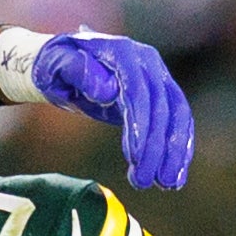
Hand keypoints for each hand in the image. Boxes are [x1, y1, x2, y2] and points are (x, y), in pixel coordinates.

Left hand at [30, 31, 194, 189]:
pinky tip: (174, 176)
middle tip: (145, 181)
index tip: (135, 158)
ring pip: (178, 116)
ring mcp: (157, 76)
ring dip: (174, 152)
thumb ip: (77, 71)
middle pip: (163, 106)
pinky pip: (178, 122)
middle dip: (157, 148)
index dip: (140, 125)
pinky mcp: (162, 94)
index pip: (138, 91)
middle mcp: (146, 61)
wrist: (66, 64)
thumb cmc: (56, 66)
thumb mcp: (55, 67)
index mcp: (121, 51)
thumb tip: (108, 90)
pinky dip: (179, 149)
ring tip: (164, 184)